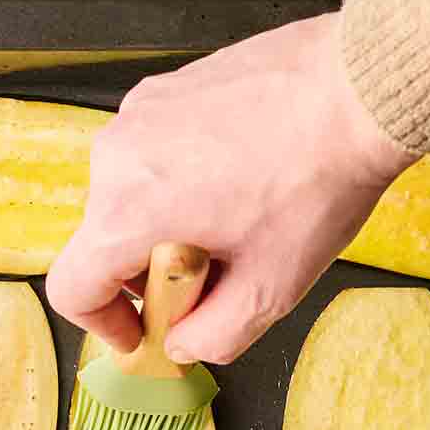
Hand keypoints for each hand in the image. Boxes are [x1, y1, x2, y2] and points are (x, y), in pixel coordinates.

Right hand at [45, 13, 415, 364]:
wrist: (357, 92)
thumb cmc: (317, 181)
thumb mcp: (268, 290)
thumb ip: (211, 338)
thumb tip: (183, 342)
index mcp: (129, 208)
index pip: (71, 287)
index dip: (104, 326)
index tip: (141, 332)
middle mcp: (119, 154)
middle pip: (106, 242)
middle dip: (151, 275)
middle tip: (216, 278)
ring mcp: (140, 112)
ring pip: (132, 198)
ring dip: (170, 227)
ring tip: (237, 225)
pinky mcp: (166, 88)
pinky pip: (156, 156)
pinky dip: (184, 184)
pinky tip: (242, 184)